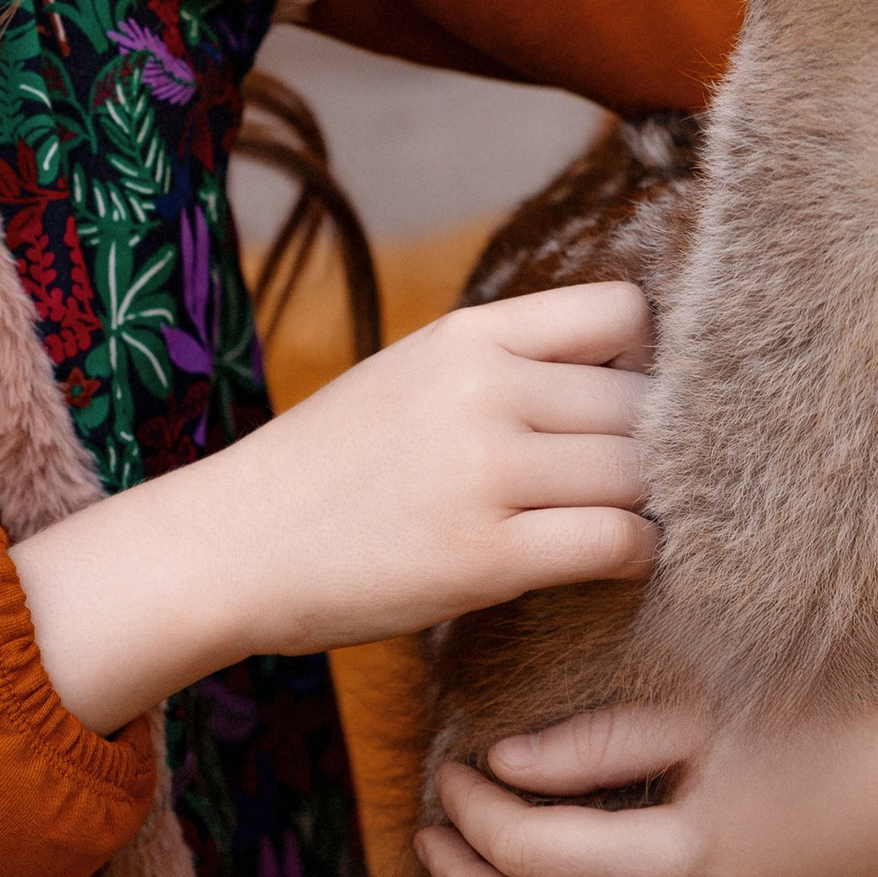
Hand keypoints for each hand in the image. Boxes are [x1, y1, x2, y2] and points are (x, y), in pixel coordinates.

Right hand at [11, 283, 657, 735]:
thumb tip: (620, 378)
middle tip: (625, 484)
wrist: (229, 545)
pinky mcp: (487, 557)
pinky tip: (603, 564)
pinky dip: (631, 556)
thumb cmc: (325, 468)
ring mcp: (487, 472)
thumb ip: (501, 368)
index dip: (642, 362)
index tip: (620, 404)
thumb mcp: (408, 376)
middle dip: (648, 447)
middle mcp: (483, 389)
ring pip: (639, 474)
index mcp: (466, 335)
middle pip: (641, 404)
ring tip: (610, 523)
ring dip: (640, 504)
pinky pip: (617, 541)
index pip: (622, 312)